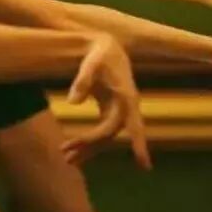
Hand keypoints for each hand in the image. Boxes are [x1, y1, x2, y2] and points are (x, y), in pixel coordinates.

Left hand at [62, 34, 150, 169]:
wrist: (105, 46)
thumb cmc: (100, 53)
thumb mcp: (90, 63)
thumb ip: (82, 81)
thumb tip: (72, 103)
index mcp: (127, 97)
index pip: (134, 125)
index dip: (139, 144)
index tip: (145, 165)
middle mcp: (125, 107)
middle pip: (109, 134)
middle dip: (90, 145)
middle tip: (66, 154)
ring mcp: (117, 110)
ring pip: (104, 136)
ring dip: (87, 148)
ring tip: (66, 159)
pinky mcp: (109, 110)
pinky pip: (100, 130)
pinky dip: (87, 140)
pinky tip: (71, 149)